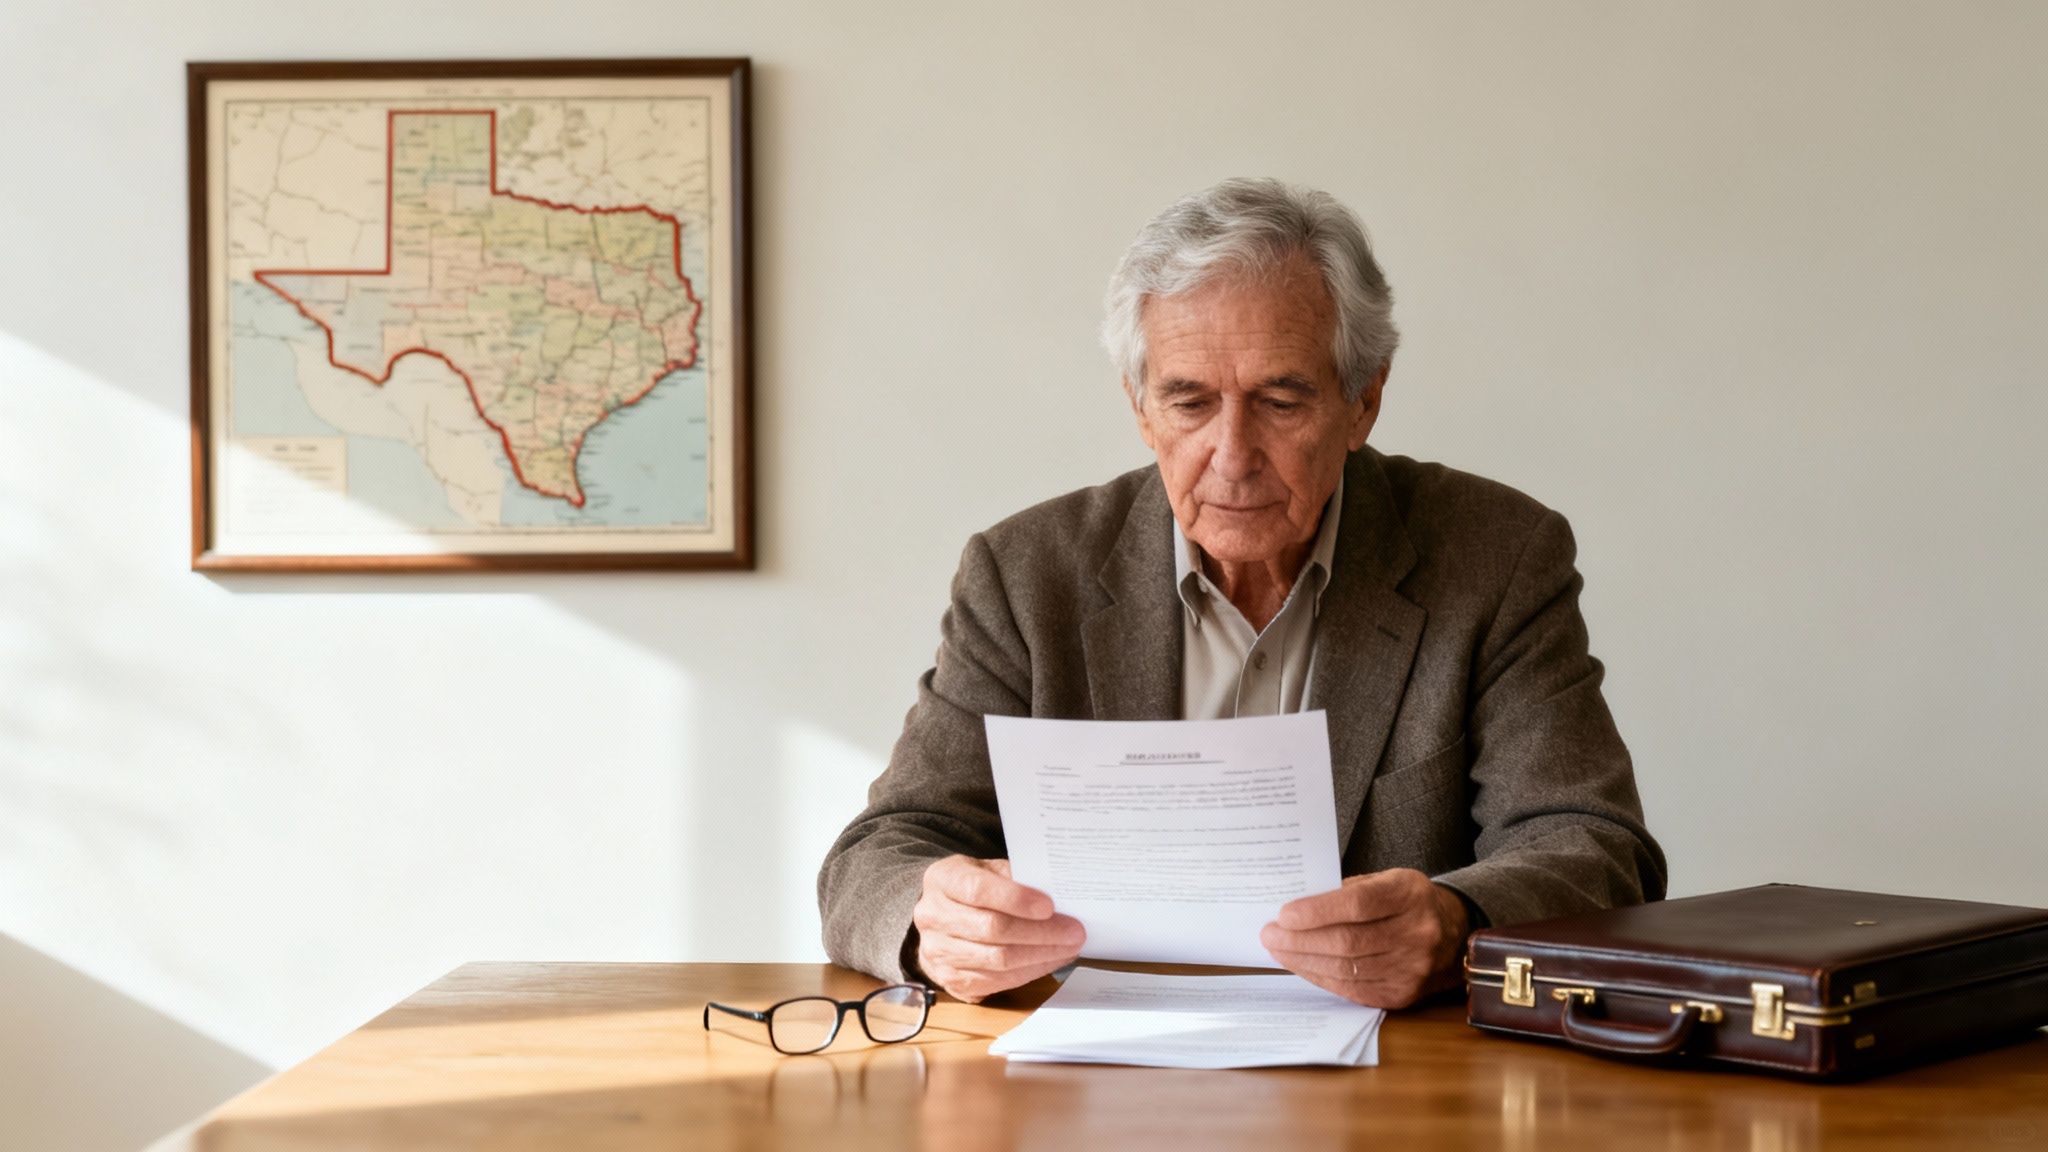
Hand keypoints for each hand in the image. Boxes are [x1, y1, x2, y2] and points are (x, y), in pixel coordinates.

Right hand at [912, 856, 1085, 1002]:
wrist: (940, 917)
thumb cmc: (973, 889)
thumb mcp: (988, 869)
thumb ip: (1015, 877)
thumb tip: (1057, 894)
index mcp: (942, 880)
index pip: (978, 890)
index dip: (1016, 899)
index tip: (1049, 906)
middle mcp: (932, 917)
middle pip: (992, 930)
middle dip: (1040, 933)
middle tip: (1074, 931)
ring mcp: (938, 952)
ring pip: (997, 960)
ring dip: (1040, 956)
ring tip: (1069, 947)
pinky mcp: (951, 980)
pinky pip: (998, 981)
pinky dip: (1030, 972)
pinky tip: (1050, 960)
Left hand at [1259, 869, 1470, 1007]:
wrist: (1453, 933)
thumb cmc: (1406, 901)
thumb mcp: (1386, 880)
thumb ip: (1347, 891)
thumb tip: (1296, 910)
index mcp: (1410, 895)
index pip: (1357, 904)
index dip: (1317, 912)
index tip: (1284, 915)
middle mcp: (1417, 933)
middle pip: (1348, 942)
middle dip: (1300, 941)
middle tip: (1270, 935)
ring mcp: (1413, 968)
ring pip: (1347, 970)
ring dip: (1305, 962)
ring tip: (1279, 951)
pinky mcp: (1404, 995)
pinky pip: (1353, 991)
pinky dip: (1322, 978)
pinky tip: (1303, 967)